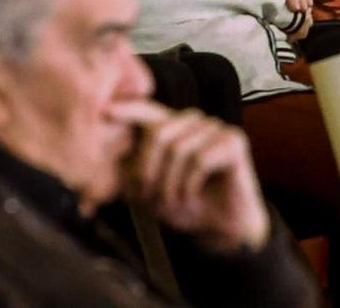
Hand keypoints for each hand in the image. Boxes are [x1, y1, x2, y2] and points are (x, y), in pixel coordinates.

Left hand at [118, 97, 270, 252]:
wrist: (222, 230)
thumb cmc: (188, 206)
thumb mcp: (151, 190)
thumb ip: (132, 172)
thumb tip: (105, 157)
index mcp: (175, 128)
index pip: (150, 110)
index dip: (129, 109)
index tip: (106, 112)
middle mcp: (196, 122)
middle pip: (160, 133)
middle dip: (149, 170)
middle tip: (149, 197)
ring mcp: (216, 129)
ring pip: (179, 149)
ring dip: (170, 184)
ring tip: (174, 201)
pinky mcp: (234, 141)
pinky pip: (199, 159)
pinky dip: (190, 184)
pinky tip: (192, 196)